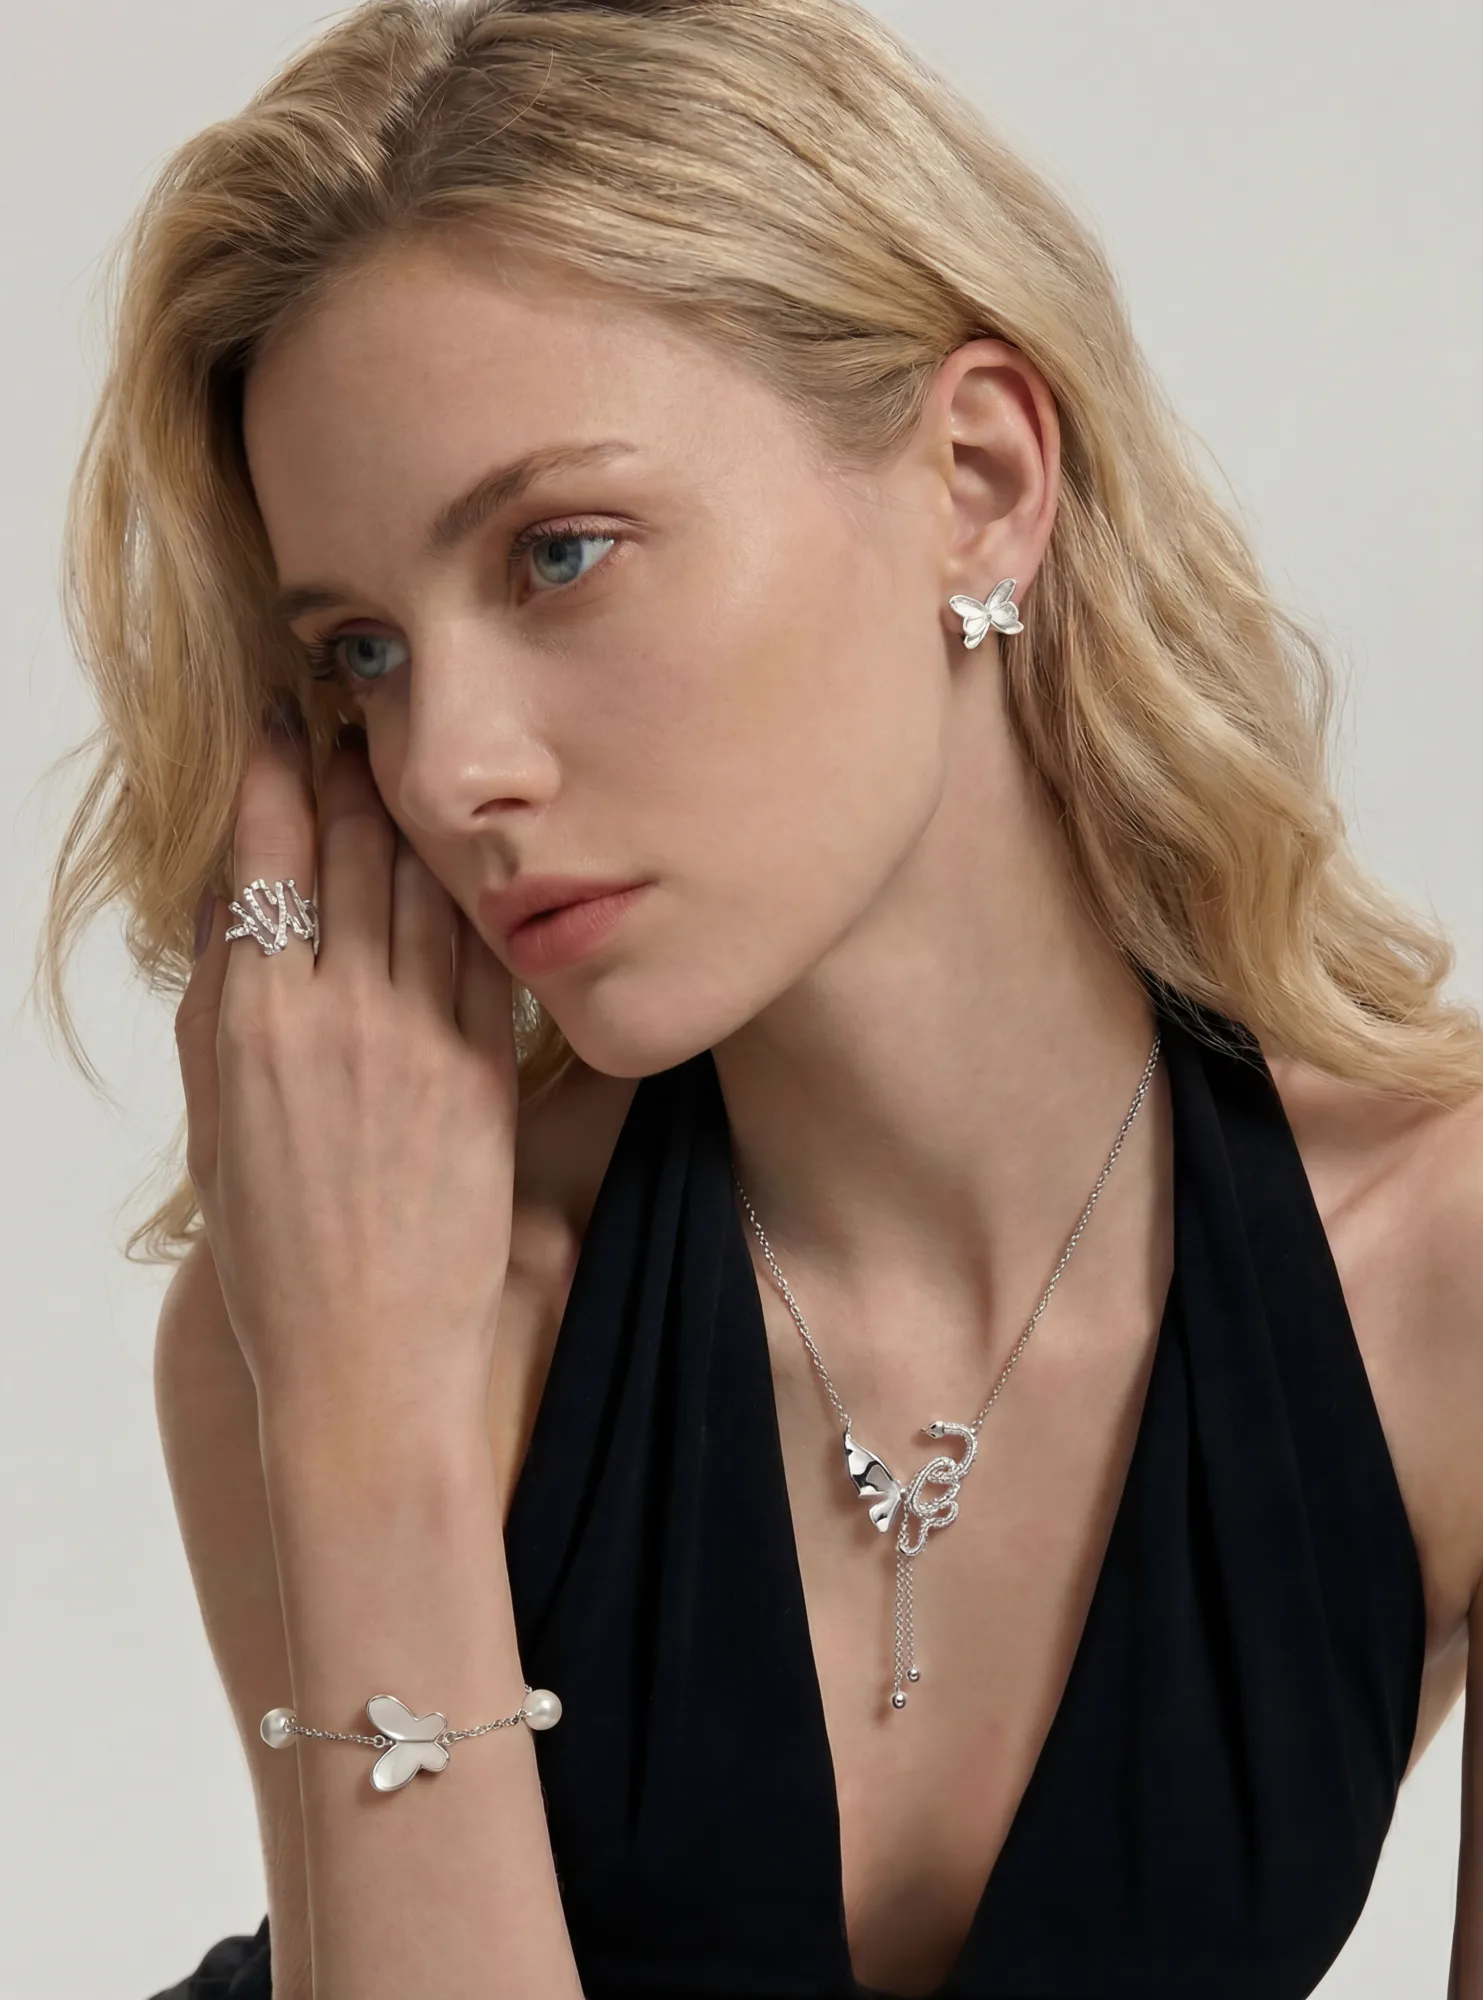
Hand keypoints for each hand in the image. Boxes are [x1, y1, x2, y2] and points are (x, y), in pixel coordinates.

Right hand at [174, 711, 518, 1432]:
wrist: (372, 1357)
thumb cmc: (276, 1257)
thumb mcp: (212, 1130)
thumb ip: (216, 1012)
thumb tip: (231, 905)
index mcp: (256, 1021)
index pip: (267, 856)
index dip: (275, 773)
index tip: (282, 718)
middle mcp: (339, 1013)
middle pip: (353, 851)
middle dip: (351, 770)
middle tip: (355, 715)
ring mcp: (420, 1038)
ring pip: (423, 887)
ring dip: (415, 814)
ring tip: (408, 764)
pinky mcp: (488, 1071)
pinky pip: (480, 954)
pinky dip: (472, 894)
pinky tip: (470, 857)